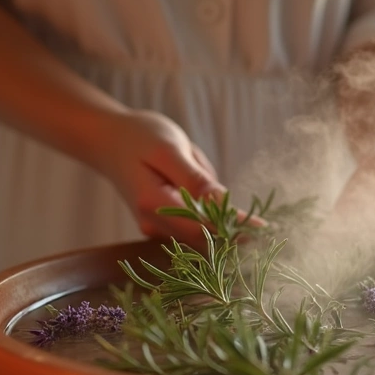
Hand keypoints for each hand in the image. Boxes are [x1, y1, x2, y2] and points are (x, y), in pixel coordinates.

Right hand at [90, 109, 251, 244]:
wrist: (107, 139)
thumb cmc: (138, 136)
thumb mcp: (170, 150)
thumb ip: (195, 180)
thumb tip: (224, 204)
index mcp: (154, 205)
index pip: (204, 227)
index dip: (236, 228)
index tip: (266, 227)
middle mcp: (153, 224)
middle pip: (204, 237)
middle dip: (233, 231)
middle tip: (267, 228)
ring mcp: (155, 227)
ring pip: (200, 234)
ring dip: (221, 224)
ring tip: (241, 213)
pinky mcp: (160, 224)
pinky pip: (192, 227)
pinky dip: (210, 219)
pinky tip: (217, 205)